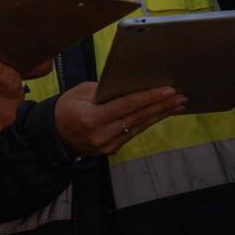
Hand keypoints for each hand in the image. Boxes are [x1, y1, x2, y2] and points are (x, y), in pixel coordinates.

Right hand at [54, 81, 186, 156]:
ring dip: (160, 114)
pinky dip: (148, 122)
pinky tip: (160, 114)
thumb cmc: (66, 108)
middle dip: (161, 106)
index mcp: (92, 118)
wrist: (55, 136)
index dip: (148, 97)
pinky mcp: (112, 149)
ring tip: (177, 104)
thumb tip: (130, 85)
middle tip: (179, 96)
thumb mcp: (80, 92)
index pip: (126, 105)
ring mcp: (108, 145)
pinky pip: (134, 133)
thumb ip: (104, 90)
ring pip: (140, 127)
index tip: (166, 90)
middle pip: (137, 117)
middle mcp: (102, 134)